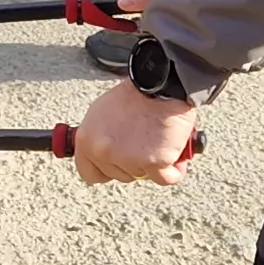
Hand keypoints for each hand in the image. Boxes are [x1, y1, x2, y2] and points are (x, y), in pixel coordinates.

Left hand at [68, 80, 199, 186]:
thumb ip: (100, 137)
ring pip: (143, 176)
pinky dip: (174, 171)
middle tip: (144, 143)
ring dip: (154, 164)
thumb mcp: (103, 112)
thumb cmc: (136, 94)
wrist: (161, 85)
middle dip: (133, 163)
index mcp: (87, 139)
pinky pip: (167, 178)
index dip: (106, 170)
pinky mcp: (153, 162)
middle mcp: (103, 152)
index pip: (89, 173)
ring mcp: (127, 159)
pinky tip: (176, 159)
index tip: (117, 164)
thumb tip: (104, 153)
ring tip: (160, 141)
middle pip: (119, 176)